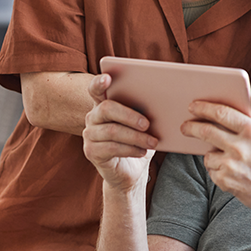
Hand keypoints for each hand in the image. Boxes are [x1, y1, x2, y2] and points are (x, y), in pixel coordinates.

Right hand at [82, 74, 157, 191]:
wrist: (130, 172)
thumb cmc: (137, 142)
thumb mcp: (143, 125)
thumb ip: (144, 111)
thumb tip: (161, 102)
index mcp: (103, 104)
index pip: (95, 89)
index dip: (99, 82)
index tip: (108, 78)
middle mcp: (92, 117)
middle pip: (106, 108)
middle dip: (129, 115)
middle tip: (147, 123)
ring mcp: (89, 135)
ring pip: (112, 131)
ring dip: (136, 136)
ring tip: (153, 142)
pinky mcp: (91, 152)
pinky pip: (112, 148)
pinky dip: (131, 149)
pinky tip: (143, 151)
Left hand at [182, 89, 250, 222]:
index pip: (222, 113)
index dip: (204, 107)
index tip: (193, 106)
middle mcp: (240, 148)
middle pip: (206, 131)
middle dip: (191, 126)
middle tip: (185, 125)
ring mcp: (232, 166)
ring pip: (208, 153)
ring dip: (209, 151)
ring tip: (221, 152)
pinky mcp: (226, 182)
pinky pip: (212, 170)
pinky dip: (216, 167)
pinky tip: (228, 167)